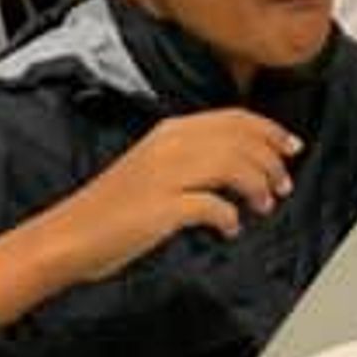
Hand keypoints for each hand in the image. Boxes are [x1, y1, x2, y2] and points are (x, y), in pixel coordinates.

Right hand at [0, 111, 303, 328]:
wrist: (65, 236)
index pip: (234, 119)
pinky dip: (230, 217)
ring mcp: (165, 176)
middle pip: (240, 140)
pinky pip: (212, 206)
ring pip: (233, 166)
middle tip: (282, 184)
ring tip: (262, 206)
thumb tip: (238, 166)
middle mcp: (170, 146)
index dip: (269, 131)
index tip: (291, 146)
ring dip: (257, 186)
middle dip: (271, 161)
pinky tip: (230, 229)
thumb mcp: (154, 167)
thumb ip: (192, 158)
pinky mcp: (160, 208)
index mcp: (170, 131)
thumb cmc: (110, 209)